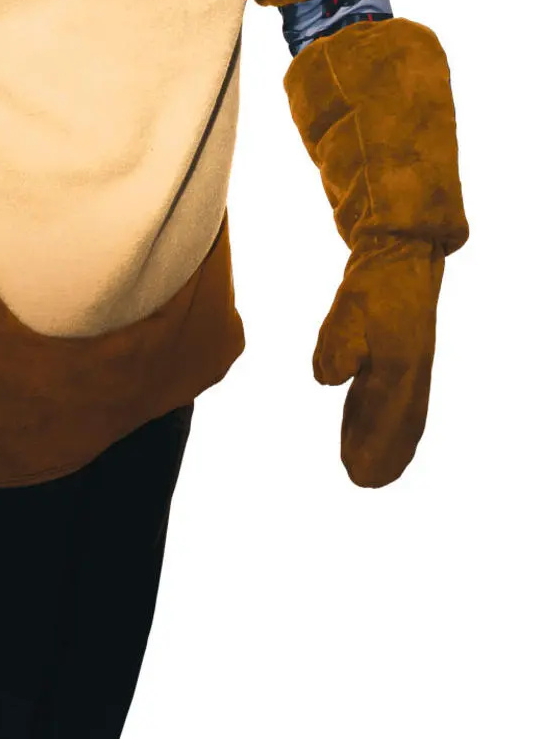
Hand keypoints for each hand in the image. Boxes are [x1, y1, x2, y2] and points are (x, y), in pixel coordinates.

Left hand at [313, 237, 444, 487]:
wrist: (399, 256)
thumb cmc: (372, 286)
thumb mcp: (348, 312)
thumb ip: (338, 348)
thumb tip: (330, 381)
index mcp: (399, 369)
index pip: (387, 422)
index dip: (374, 450)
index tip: (359, 476)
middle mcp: (409, 374)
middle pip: (398, 427)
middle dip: (382, 456)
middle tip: (363, 482)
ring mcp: (407, 367)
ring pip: (396, 416)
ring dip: (380, 442)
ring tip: (361, 468)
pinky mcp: (398, 358)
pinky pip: (389, 399)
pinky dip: (375, 419)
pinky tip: (357, 429)